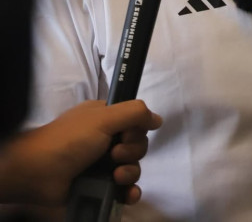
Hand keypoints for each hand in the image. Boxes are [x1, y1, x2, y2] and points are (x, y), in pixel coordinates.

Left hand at [0, 99, 161, 205]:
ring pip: (133, 168)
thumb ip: (134, 113)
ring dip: (130, 172)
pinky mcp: (99, 188)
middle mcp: (105, 141)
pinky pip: (124, 190)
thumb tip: (158, 118)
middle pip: (138, 145)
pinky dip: (129, 192)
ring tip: (115, 176)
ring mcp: (102, 166)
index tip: (125, 133)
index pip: (135, 122)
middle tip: (114, 154)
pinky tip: (127, 194)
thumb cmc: (70, 139)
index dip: (137, 129)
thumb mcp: (103, 117)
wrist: (38, 174)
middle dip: (132, 151)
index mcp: (105, 119)